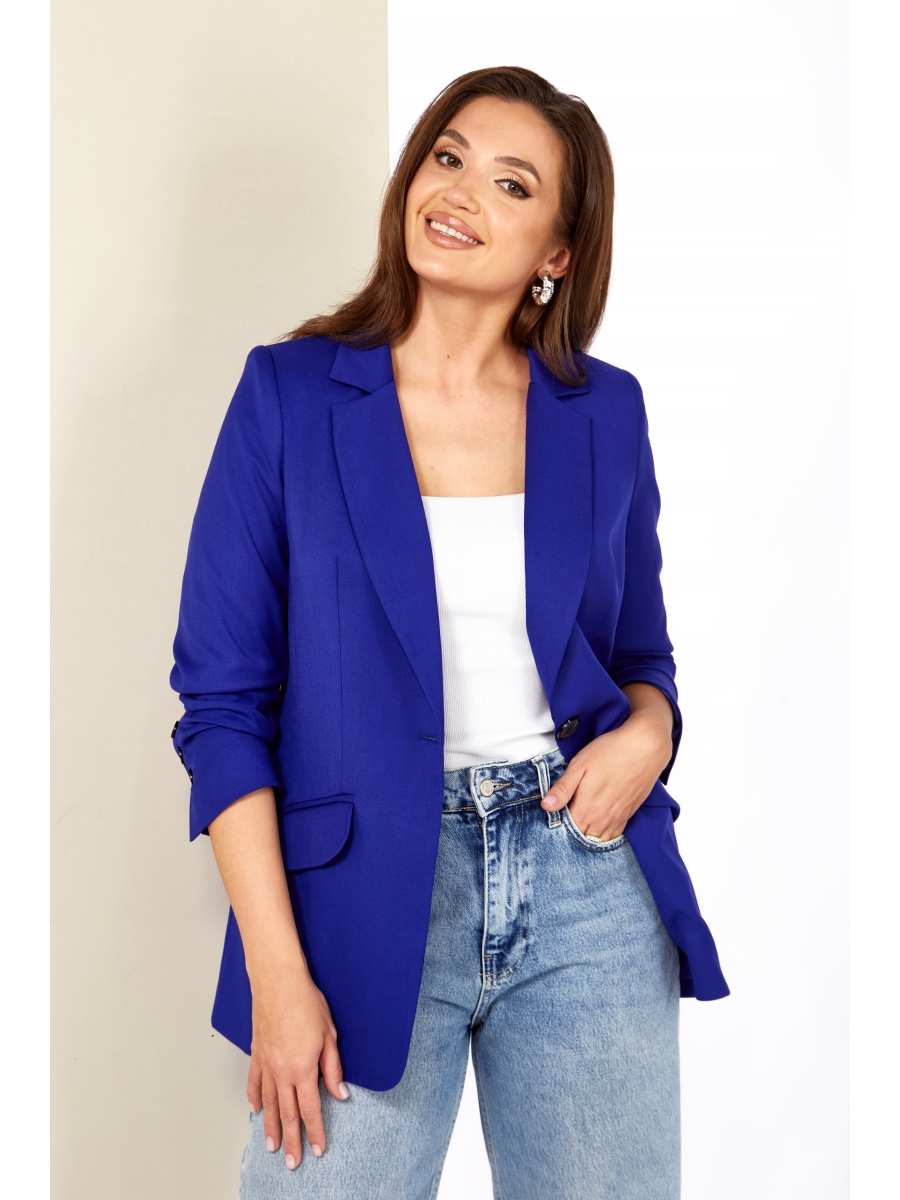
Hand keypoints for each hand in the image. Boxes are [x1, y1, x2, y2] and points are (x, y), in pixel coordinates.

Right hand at [247, 965, 347, 1168]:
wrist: (279, 981)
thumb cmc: (306, 1002)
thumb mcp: (329, 1035)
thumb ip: (332, 1068)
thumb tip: (339, 1093)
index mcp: (303, 1068)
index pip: (310, 1109)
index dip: (315, 1131)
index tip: (318, 1149)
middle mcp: (282, 1071)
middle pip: (287, 1113)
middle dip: (291, 1140)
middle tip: (292, 1162)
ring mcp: (266, 1063)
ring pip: (268, 1103)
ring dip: (270, 1127)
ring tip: (271, 1146)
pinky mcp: (257, 1052)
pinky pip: (254, 1081)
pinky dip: (255, 1098)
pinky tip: (256, 1109)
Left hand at [541, 683, 672, 840]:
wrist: (645, 747)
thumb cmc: (610, 752)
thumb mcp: (579, 765)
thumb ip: (563, 789)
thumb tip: (546, 806)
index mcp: (587, 807)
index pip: (566, 830)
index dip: (557, 825)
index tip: (553, 816)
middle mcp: (602, 818)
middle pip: (581, 838)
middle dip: (571, 832)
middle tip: (565, 819)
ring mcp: (617, 819)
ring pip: (598, 840)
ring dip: (587, 836)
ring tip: (580, 823)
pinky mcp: (628, 815)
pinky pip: (613, 836)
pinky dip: (602, 835)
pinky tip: (597, 825)